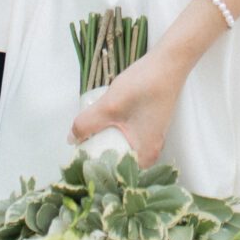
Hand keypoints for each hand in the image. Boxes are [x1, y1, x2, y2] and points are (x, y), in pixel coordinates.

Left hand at [68, 48, 189, 165]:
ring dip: (107, 147)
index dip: (98, 176)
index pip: (118, 178)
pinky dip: (115, 137)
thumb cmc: (144, 86)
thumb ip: (86, 124)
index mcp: (145, 156)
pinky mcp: (149, 125)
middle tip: (80, 155)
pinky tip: (104, 126)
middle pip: (120, 165)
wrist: (169, 62)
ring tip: (88, 141)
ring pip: (124, 151)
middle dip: (100, 161)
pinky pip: (129, 139)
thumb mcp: (109, 107)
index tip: (81, 170)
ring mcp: (152, 138)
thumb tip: (71, 139)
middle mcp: (151, 152)